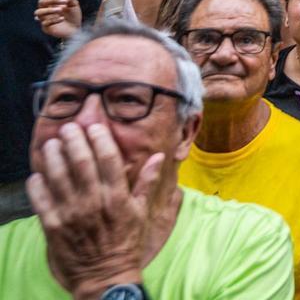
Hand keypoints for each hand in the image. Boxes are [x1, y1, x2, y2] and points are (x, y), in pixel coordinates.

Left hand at [27, 123, 158, 297]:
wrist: (105, 275)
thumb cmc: (126, 241)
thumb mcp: (141, 211)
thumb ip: (147, 182)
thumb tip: (159, 157)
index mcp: (118, 197)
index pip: (108, 160)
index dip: (100, 139)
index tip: (94, 126)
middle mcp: (94, 202)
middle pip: (81, 164)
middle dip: (74, 141)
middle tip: (69, 127)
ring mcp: (72, 214)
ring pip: (59, 178)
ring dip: (53, 158)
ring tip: (51, 144)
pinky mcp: (54, 227)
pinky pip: (42, 201)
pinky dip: (38, 186)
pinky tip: (37, 174)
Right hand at [34, 0, 82, 37]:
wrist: (76, 29)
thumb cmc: (73, 15)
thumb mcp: (74, 4)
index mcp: (51, 3)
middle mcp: (45, 9)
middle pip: (41, 1)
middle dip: (52, 0)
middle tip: (65, 2)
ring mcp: (44, 18)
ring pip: (38, 12)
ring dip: (49, 10)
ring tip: (61, 10)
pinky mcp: (46, 27)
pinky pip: (45, 22)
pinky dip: (54, 19)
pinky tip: (62, 18)